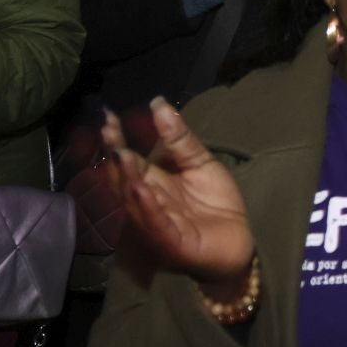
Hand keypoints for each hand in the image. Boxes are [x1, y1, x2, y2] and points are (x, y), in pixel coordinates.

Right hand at [101, 98, 254, 289]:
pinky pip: (155, 224)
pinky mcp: (171, 243)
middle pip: (122, 179)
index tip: (106, 116)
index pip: (126, 158)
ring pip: (132, 201)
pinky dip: (146, 207)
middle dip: (113, 157)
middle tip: (105, 132)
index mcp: (150, 183)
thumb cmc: (215, 204)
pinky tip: (140, 189)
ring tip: (120, 154)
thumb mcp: (200, 162)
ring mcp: (155, 224)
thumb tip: (158, 103)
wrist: (240, 240)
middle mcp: (145, 203)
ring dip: (125, 179)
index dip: (115, 139)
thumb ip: (179, 138)